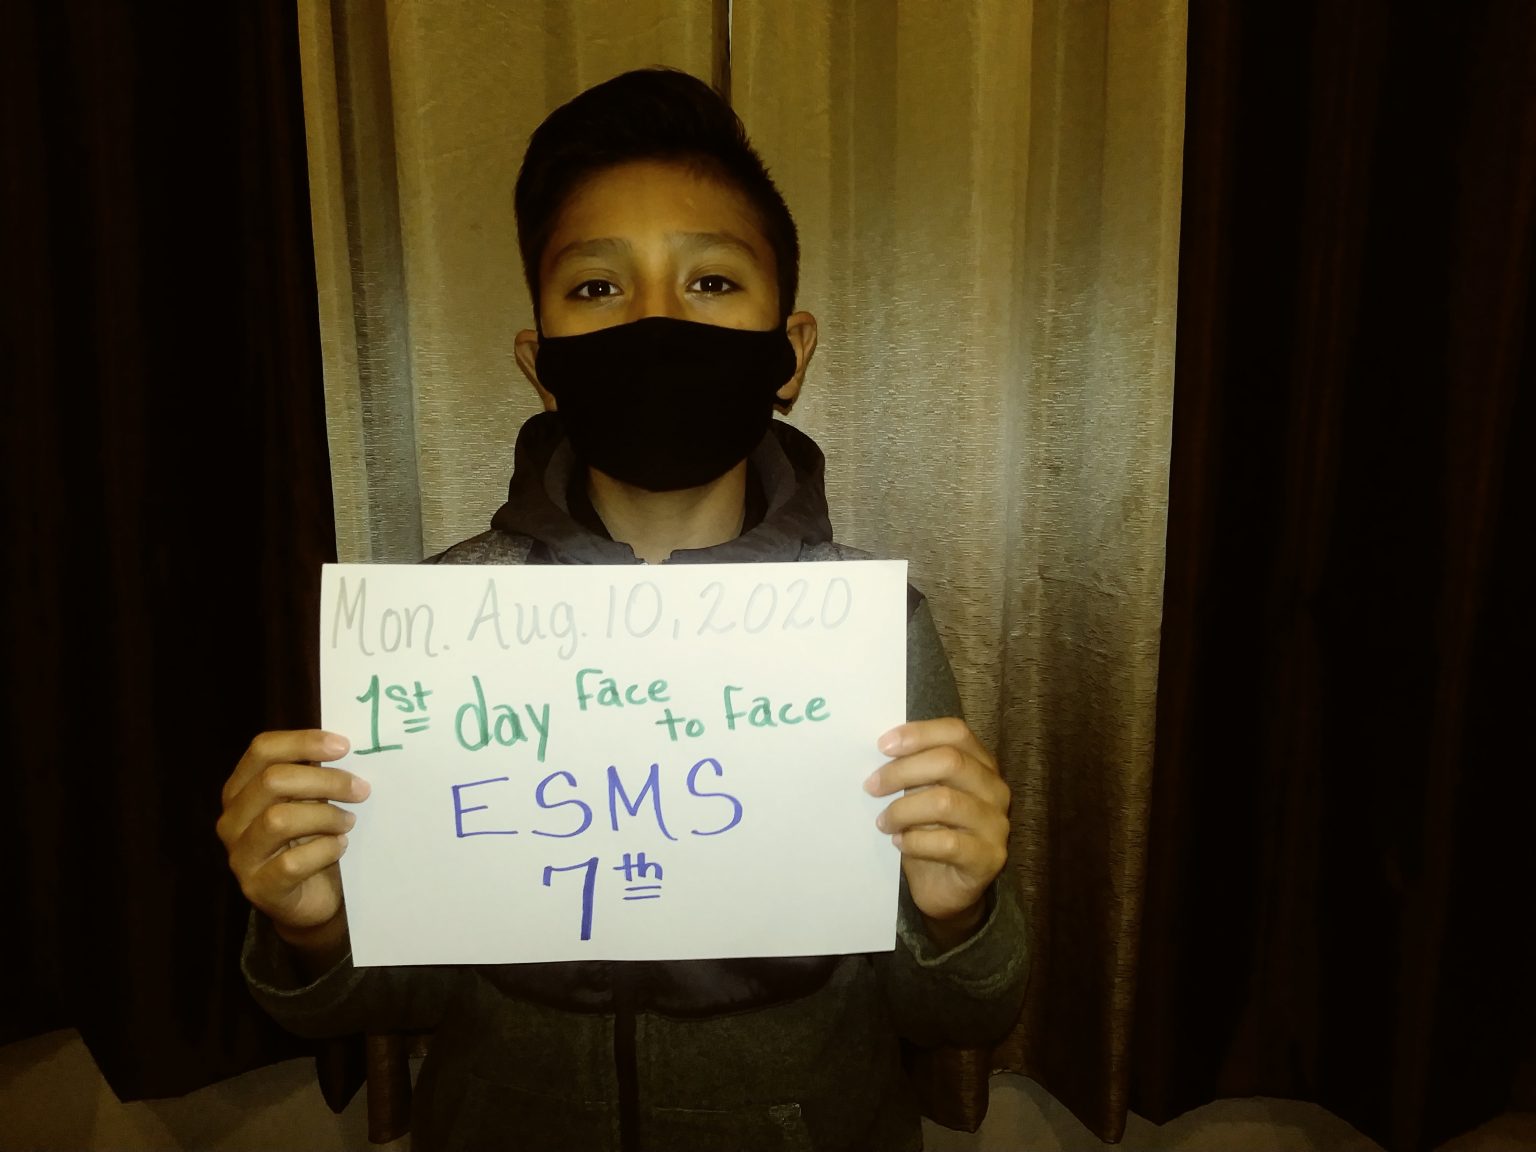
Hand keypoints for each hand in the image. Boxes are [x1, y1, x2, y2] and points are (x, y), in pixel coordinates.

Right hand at [216, 730, 365, 952]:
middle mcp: (232, 820)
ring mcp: (240, 856)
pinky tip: (340, 847)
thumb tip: (344, 744)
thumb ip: (315, 776)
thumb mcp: (311, 802)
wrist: (312, 900)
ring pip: (279, 820)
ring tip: (349, 822)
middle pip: (272, 781)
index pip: (262, 750)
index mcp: (241, 790)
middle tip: (361, 789)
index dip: (303, 742)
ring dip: (326, 816)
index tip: (345, 746)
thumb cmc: (311, 841)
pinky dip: (324, 850)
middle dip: (325, 780)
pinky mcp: (259, 888)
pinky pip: (292, 863)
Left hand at [865, 718, 1010, 946]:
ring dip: (904, 810)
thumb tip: (880, 751)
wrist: (944, 887)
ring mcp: (996, 824)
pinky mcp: (989, 858)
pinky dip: (915, 841)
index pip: (956, 732)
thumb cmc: (929, 832)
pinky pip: (948, 843)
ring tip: (883, 822)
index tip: (882, 746)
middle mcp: (995, 790)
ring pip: (946, 802)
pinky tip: (899, 843)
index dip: (919, 733)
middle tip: (871, 786)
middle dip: (903, 771)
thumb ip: (912, 771)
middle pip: (950, 761)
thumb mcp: (920, 794)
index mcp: (981, 764)